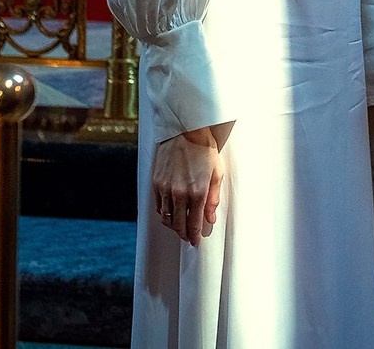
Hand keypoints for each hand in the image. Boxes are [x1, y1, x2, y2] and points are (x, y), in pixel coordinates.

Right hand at [151, 123, 228, 245]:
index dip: (194, 236)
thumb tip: (210, 218)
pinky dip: (164, 214)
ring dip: (173, 226)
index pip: (193, 223)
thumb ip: (213, 199)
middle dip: (183, 234)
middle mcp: (180, 193)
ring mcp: (165, 188)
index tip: (196, 242)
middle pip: (178, 225)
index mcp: (197, 192)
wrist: (185, 131)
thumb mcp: (217, 173)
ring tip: (180, 227)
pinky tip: (171, 213)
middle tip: (188, 238)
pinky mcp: (156, 183)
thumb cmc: (204, 150)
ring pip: (166, 218)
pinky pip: (159, 206)